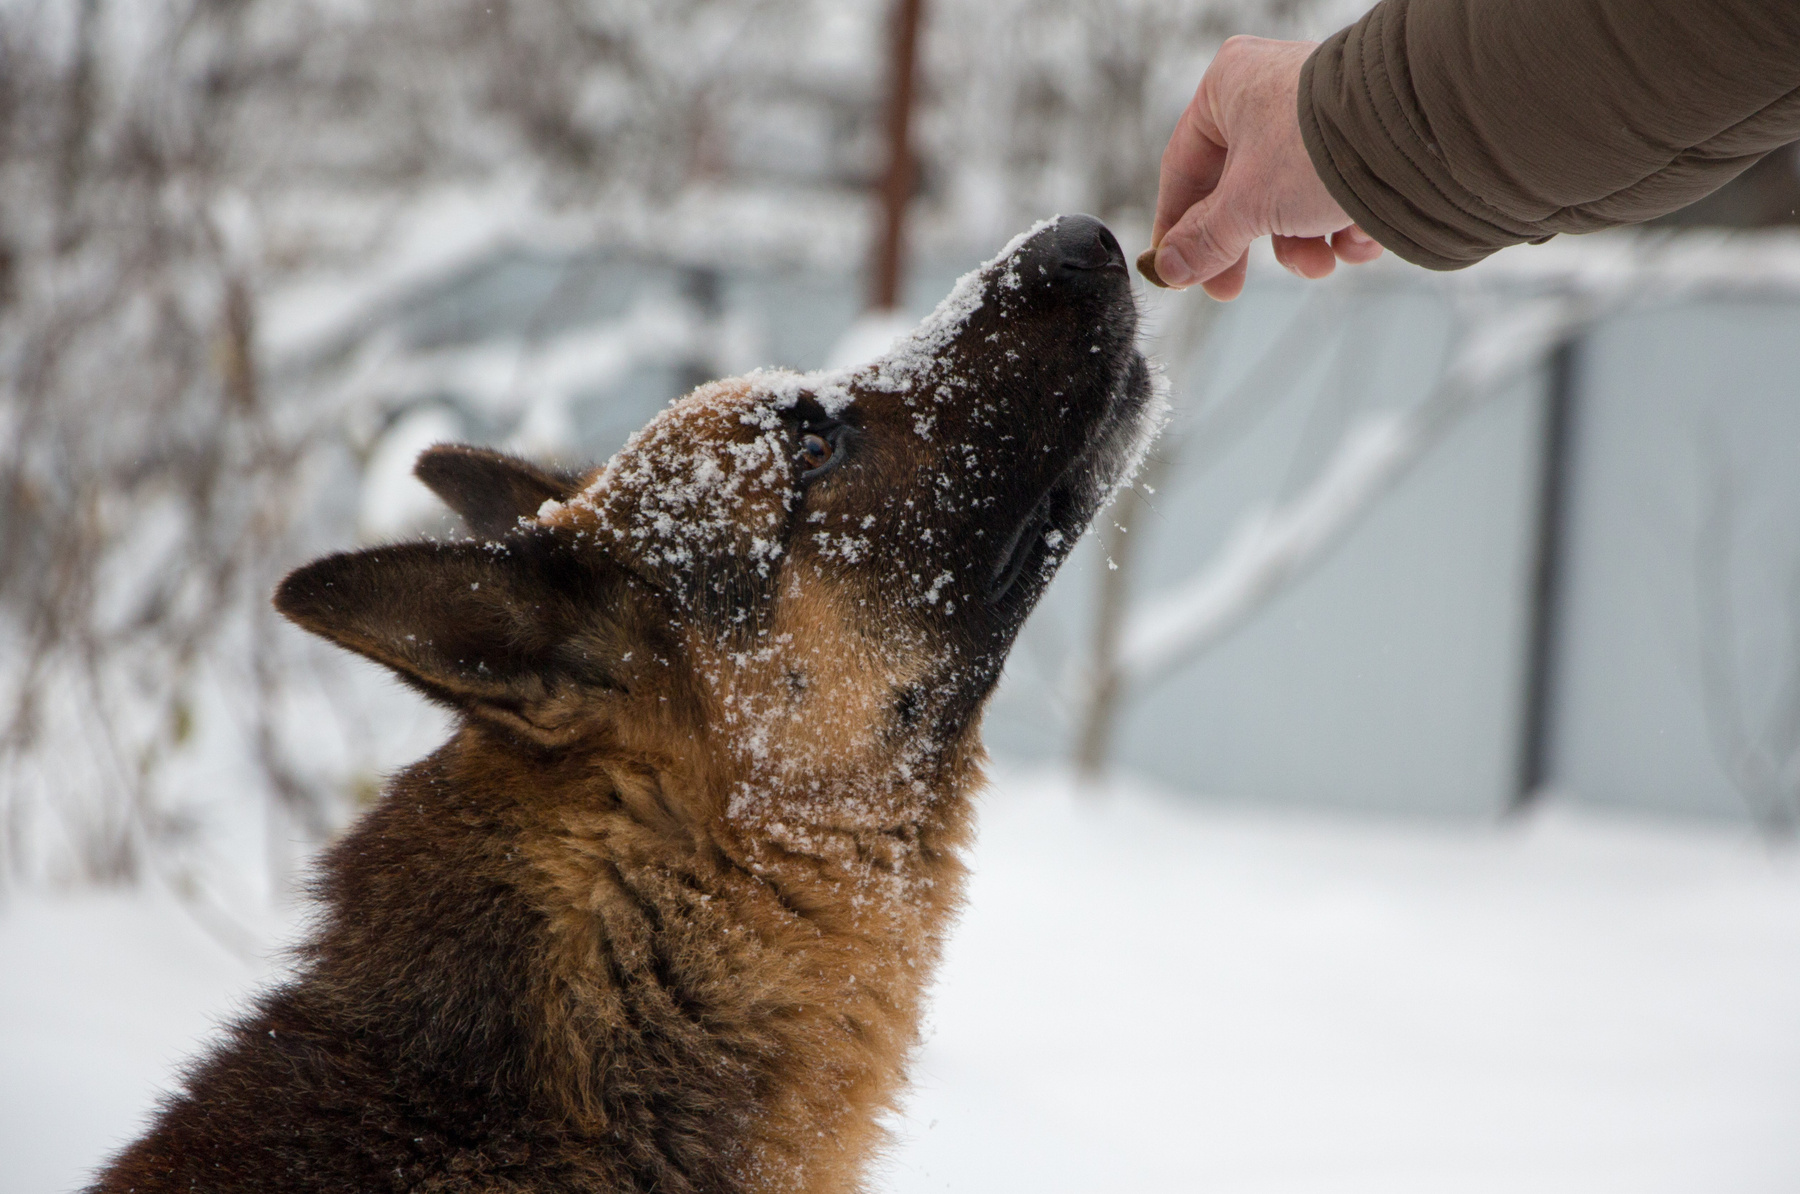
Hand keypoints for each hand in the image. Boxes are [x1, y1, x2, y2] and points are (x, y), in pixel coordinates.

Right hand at [1148, 36, 1382, 299]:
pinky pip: (1334, 195)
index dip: (1175, 226)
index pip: (1183, 168)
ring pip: (1288, 201)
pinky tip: (1357, 238)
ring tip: (1320, 264)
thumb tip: (1169, 270)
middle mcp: (1270, 97)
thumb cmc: (1316, 147)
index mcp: (1227, 89)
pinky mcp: (1361, 142)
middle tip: (1231, 288)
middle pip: (1238, 192)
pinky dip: (1342, 228)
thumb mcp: (1246, 204)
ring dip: (1301, 246)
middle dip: (1246, 247)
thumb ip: (1204, 240)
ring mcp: (1317, 120)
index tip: (1175, 271)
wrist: (1417, 132)